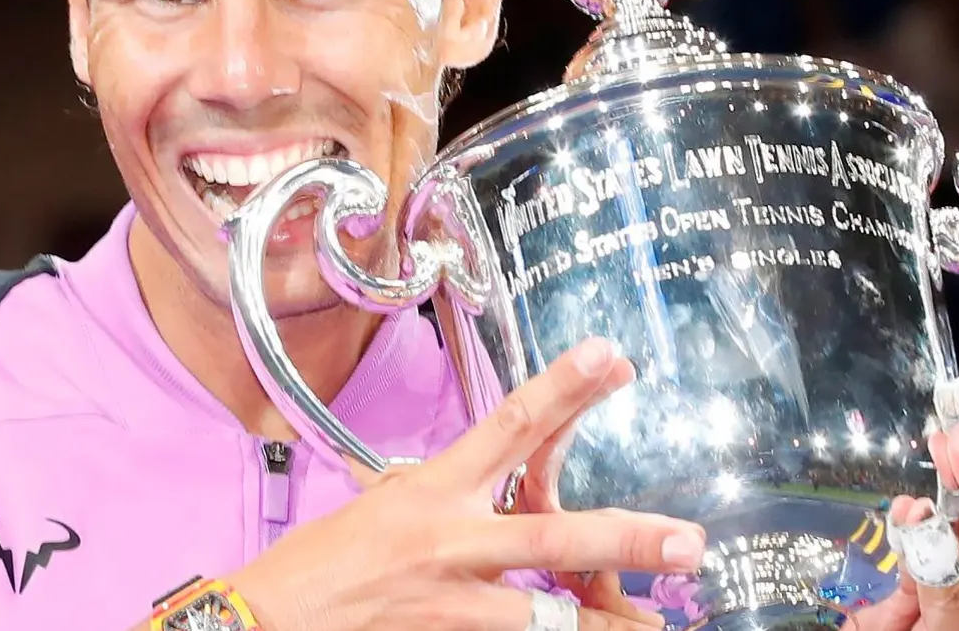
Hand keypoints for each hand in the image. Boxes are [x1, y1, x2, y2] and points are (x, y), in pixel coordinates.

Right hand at [228, 337, 705, 630]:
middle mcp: (450, 539)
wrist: (270, 618)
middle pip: (552, 532)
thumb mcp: (379, 505)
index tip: (612, 355)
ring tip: (657, 629)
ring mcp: (452, 599)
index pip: (510, 423)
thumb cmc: (321, 560)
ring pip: (547, 612)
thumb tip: (460, 476)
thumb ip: (430, 491)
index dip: (564, 387)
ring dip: (606, 623)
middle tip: (688, 540)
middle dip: (626, 537)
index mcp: (435, 488)